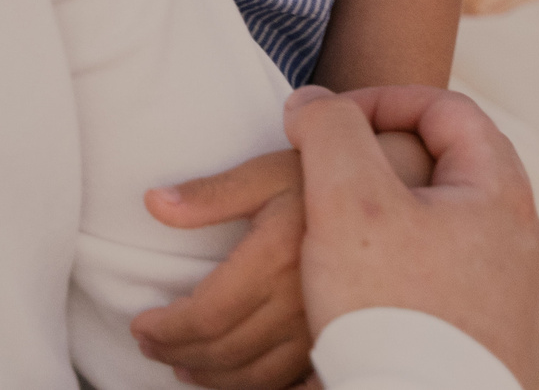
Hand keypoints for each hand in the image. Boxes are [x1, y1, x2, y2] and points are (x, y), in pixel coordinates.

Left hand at [133, 133, 433, 389]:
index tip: (142, 324)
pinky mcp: (340, 337)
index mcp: (277, 256)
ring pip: (256, 377)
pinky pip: (290, 382)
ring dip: (212, 378)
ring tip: (184, 365)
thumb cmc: (325, 175)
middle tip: (152, 345)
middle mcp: (301, 299)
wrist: (396, 188)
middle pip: (225, 352)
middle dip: (178, 352)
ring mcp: (325, 325)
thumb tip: (155, 204)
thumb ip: (211, 193)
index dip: (167, 328)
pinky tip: (235, 378)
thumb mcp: (267, 171)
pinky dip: (254, 387)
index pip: (207, 314)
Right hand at [292, 85, 538, 389]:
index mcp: (501, 195)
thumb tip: (312, 103)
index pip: (447, 109)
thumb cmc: (392, 314)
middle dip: (394, 164)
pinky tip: (393, 304)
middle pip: (459, 174)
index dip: (381, 101)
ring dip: (414, 227)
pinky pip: (472, 298)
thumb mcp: (346, 202)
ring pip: (467, 239)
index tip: (329, 126)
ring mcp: (529, 306)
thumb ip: (329, 132)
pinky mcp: (516, 355)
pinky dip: (430, 285)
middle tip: (340, 180)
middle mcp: (529, 246)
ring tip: (361, 245)